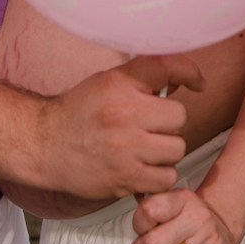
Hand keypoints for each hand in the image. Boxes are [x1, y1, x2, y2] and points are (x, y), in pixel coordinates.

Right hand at [37, 54, 203, 200]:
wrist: (46, 145)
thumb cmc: (79, 112)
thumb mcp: (107, 82)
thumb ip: (141, 80)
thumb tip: (182, 79)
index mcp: (119, 83)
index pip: (166, 66)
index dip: (190, 71)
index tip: (198, 82)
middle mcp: (124, 113)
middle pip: (179, 116)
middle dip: (170, 122)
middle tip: (153, 125)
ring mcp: (126, 148)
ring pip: (177, 149)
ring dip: (166, 150)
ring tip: (146, 147)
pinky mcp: (126, 178)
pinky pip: (167, 177)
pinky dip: (160, 175)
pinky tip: (143, 167)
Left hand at [131, 188, 238, 243]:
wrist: (220, 226)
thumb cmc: (190, 215)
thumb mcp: (172, 200)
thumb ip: (151, 205)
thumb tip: (130, 215)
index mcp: (183, 199)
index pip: (149, 211)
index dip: (138, 224)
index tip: (137, 230)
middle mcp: (197, 218)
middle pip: (155, 243)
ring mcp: (207, 241)